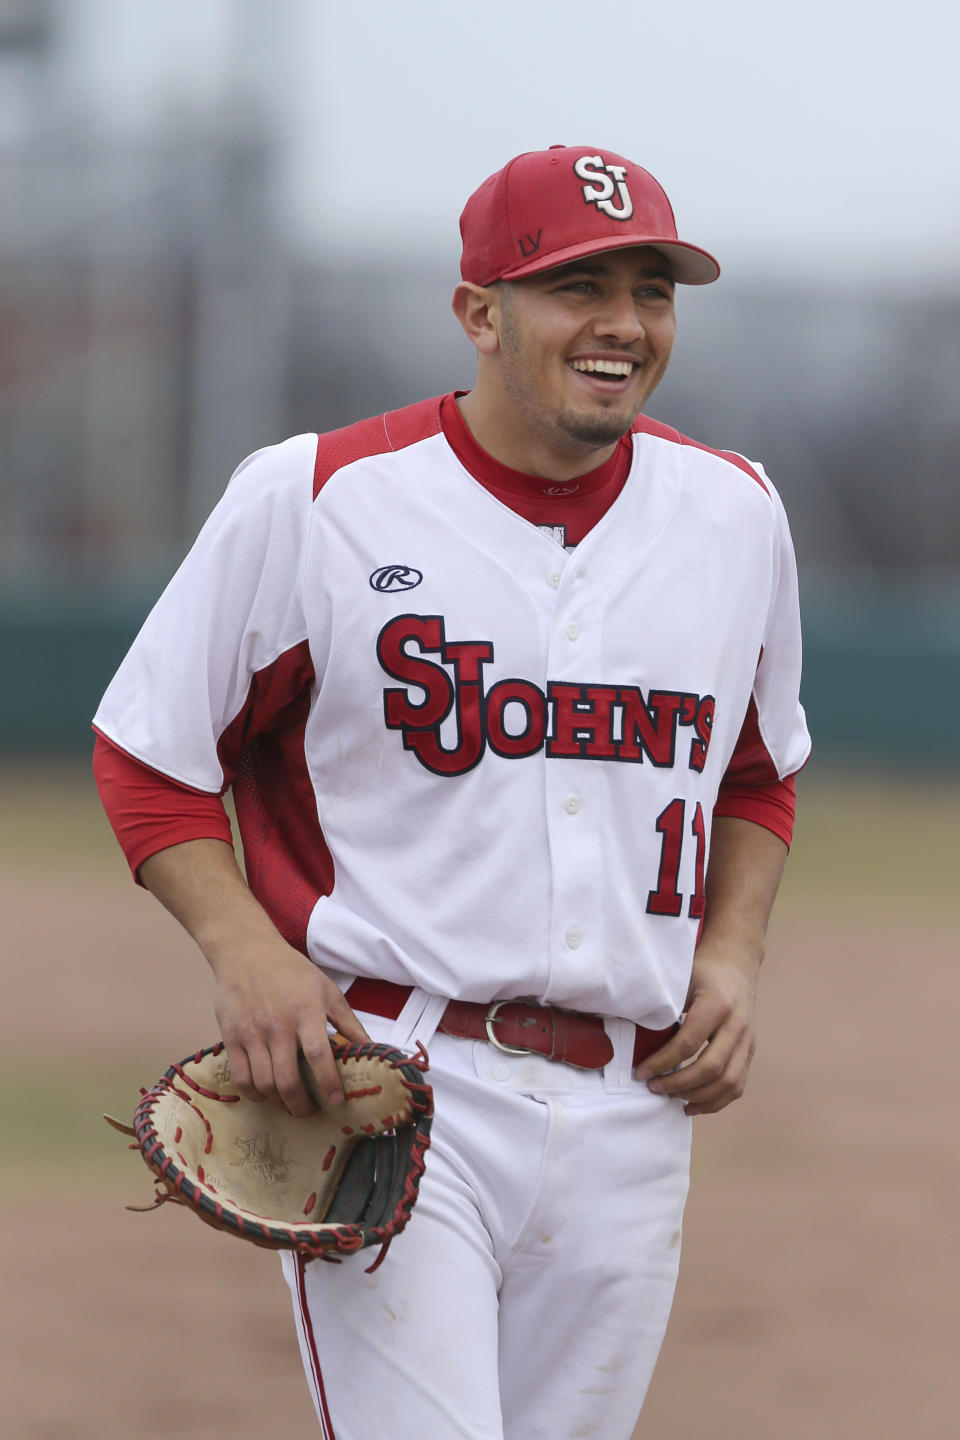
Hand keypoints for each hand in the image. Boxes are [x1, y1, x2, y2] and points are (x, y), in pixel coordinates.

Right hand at [211, 934, 370, 1118]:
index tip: (337, 1101)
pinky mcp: (231, 1036)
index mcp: (306, 1011)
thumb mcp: (327, 991)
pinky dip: (253, 1093)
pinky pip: (240, 1077)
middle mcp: (278, 1025)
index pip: (318, 1055)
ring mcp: (252, 1032)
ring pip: (263, 1083)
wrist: (246, 951)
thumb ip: (349, 1023)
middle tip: (310, 1111)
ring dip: (279, 1101)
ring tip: (289, 1102)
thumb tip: (371, 1049)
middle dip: (301, 1105)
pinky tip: (264, 1092)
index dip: (329, 1083)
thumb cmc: (291, 970)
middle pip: (288, 1079)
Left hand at [634, 941, 760, 1115]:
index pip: (688, 1043)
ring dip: (697, 1096)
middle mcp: (737, 1024)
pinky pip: (737, 1085)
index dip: (662, 1062)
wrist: (737, 961)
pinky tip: (692, 1104)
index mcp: (717, 1004)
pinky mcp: (750, 1050)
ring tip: (670, 1097)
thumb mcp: (681, 979)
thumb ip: (665, 1007)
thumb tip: (637, 1039)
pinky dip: (715, 1101)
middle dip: (678, 1084)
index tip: (641, 1072)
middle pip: (710, 1068)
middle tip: (653, 1087)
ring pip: (728, 1082)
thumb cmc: (703, 969)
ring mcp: (748, 1040)